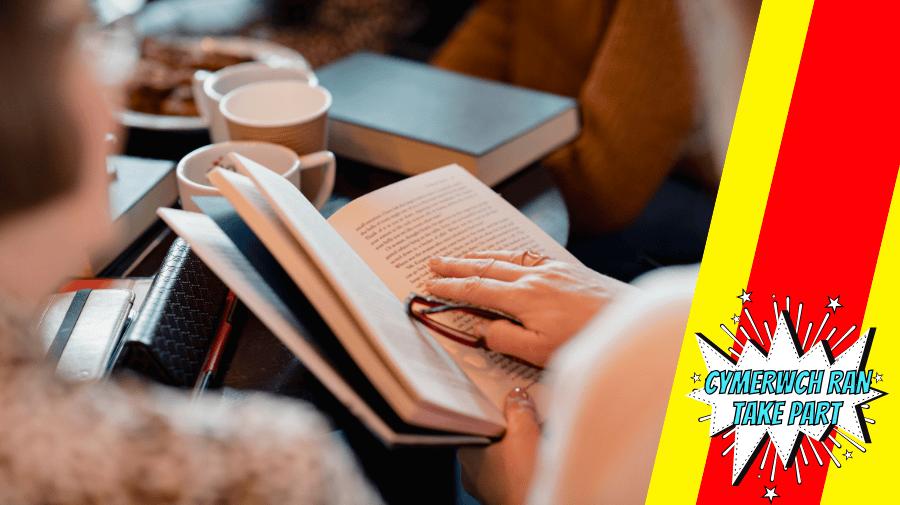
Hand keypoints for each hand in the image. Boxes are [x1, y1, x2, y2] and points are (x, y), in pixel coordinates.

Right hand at [426, 250, 636, 366]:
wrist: (630, 319)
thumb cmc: (588, 339)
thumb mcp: (540, 352)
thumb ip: (505, 339)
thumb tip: (481, 328)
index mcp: (524, 297)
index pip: (477, 290)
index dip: (451, 287)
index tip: (432, 285)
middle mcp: (534, 276)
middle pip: (487, 267)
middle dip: (458, 265)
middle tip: (435, 261)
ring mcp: (552, 269)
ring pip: (507, 258)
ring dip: (479, 256)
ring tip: (461, 255)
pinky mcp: (567, 268)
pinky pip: (527, 255)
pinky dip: (507, 254)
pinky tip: (505, 256)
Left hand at [459, 388, 540, 504]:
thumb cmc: (523, 480)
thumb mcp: (524, 431)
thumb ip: (518, 408)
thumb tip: (517, 396)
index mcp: (467, 450)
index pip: (477, 421)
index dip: (494, 408)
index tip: (509, 400)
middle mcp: (471, 471)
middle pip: (491, 437)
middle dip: (510, 426)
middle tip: (527, 415)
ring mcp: (486, 486)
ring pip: (502, 455)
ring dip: (519, 445)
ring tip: (537, 435)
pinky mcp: (502, 496)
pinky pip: (511, 472)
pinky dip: (523, 463)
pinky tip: (537, 457)